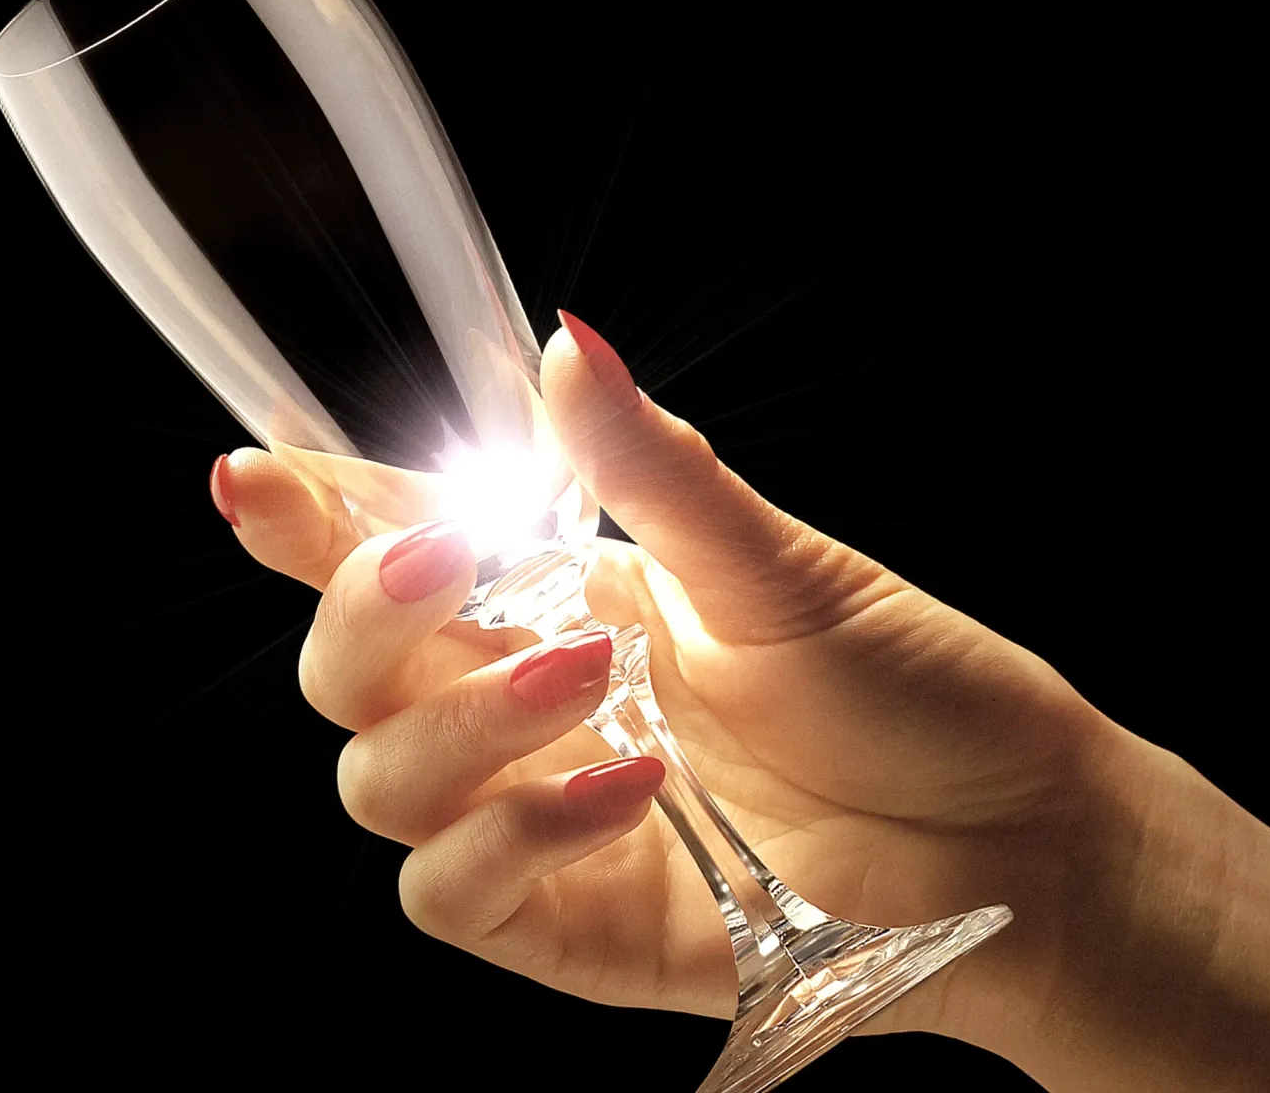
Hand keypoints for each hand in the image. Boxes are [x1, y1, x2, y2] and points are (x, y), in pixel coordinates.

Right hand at [208, 311, 1128, 1046]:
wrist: (1012, 837)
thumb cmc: (907, 691)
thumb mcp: (779, 567)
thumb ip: (655, 471)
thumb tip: (568, 345)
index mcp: (566, 601)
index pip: (398, 555)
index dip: (313, 522)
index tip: (256, 474)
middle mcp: (530, 709)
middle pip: (349, 673)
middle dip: (362, 612)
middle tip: (446, 565)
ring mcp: (540, 820)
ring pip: (380, 782)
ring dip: (458, 724)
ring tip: (589, 675)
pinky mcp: (571, 925)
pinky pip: (454, 895)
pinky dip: (509, 837)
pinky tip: (622, 788)